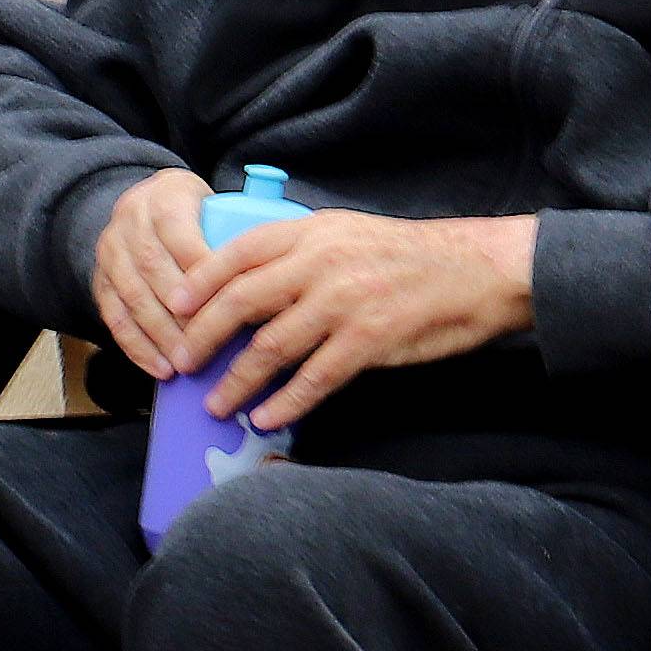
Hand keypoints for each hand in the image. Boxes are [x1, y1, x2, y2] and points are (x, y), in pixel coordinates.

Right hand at [88, 166, 216, 383]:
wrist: (146, 205)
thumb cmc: (194, 213)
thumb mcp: (215, 206)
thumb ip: (234, 233)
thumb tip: (266, 276)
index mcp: (164, 197)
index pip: (178, 231)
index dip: (200, 267)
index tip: (226, 299)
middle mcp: (130, 221)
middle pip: (152, 266)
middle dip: (180, 309)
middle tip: (206, 340)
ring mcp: (111, 252)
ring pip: (132, 296)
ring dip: (160, 334)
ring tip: (185, 362)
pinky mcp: (100, 281)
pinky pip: (114, 318)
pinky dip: (137, 347)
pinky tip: (160, 368)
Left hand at [169, 206, 544, 435]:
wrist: (476, 270)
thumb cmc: (411, 256)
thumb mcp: (349, 233)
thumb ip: (301, 251)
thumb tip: (252, 282)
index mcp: (313, 232)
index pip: (238, 252)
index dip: (199, 280)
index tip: (174, 306)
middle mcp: (322, 263)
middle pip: (241, 301)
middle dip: (202, 337)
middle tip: (182, 363)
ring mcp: (343, 302)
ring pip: (270, 346)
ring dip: (237, 381)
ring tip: (217, 404)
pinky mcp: (368, 340)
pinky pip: (313, 378)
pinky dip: (284, 402)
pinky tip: (267, 417)